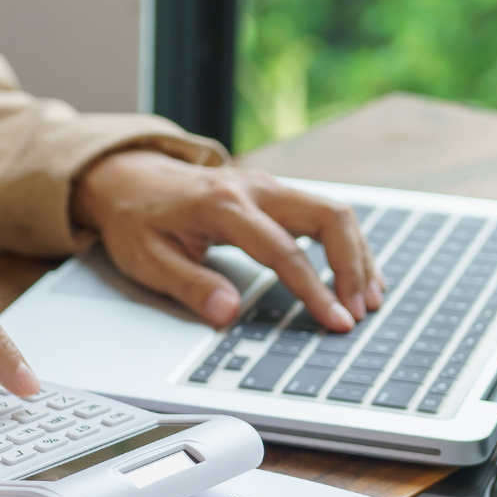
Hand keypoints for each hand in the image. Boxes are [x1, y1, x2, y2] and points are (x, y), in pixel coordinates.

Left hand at [71, 151, 383, 331]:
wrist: (128, 176)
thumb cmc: (136, 218)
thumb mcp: (146, 259)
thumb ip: (189, 285)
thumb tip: (228, 312)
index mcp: (222, 205)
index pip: (283, 250)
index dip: (314, 289)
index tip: (336, 321)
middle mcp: (254, 187)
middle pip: (327, 216)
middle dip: (352, 266)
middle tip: (360, 311)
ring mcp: (267, 186)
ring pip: (333, 211)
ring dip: (357, 255)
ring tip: (369, 298)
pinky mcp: (274, 193)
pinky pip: (322, 213)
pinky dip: (345, 244)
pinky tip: (356, 274)